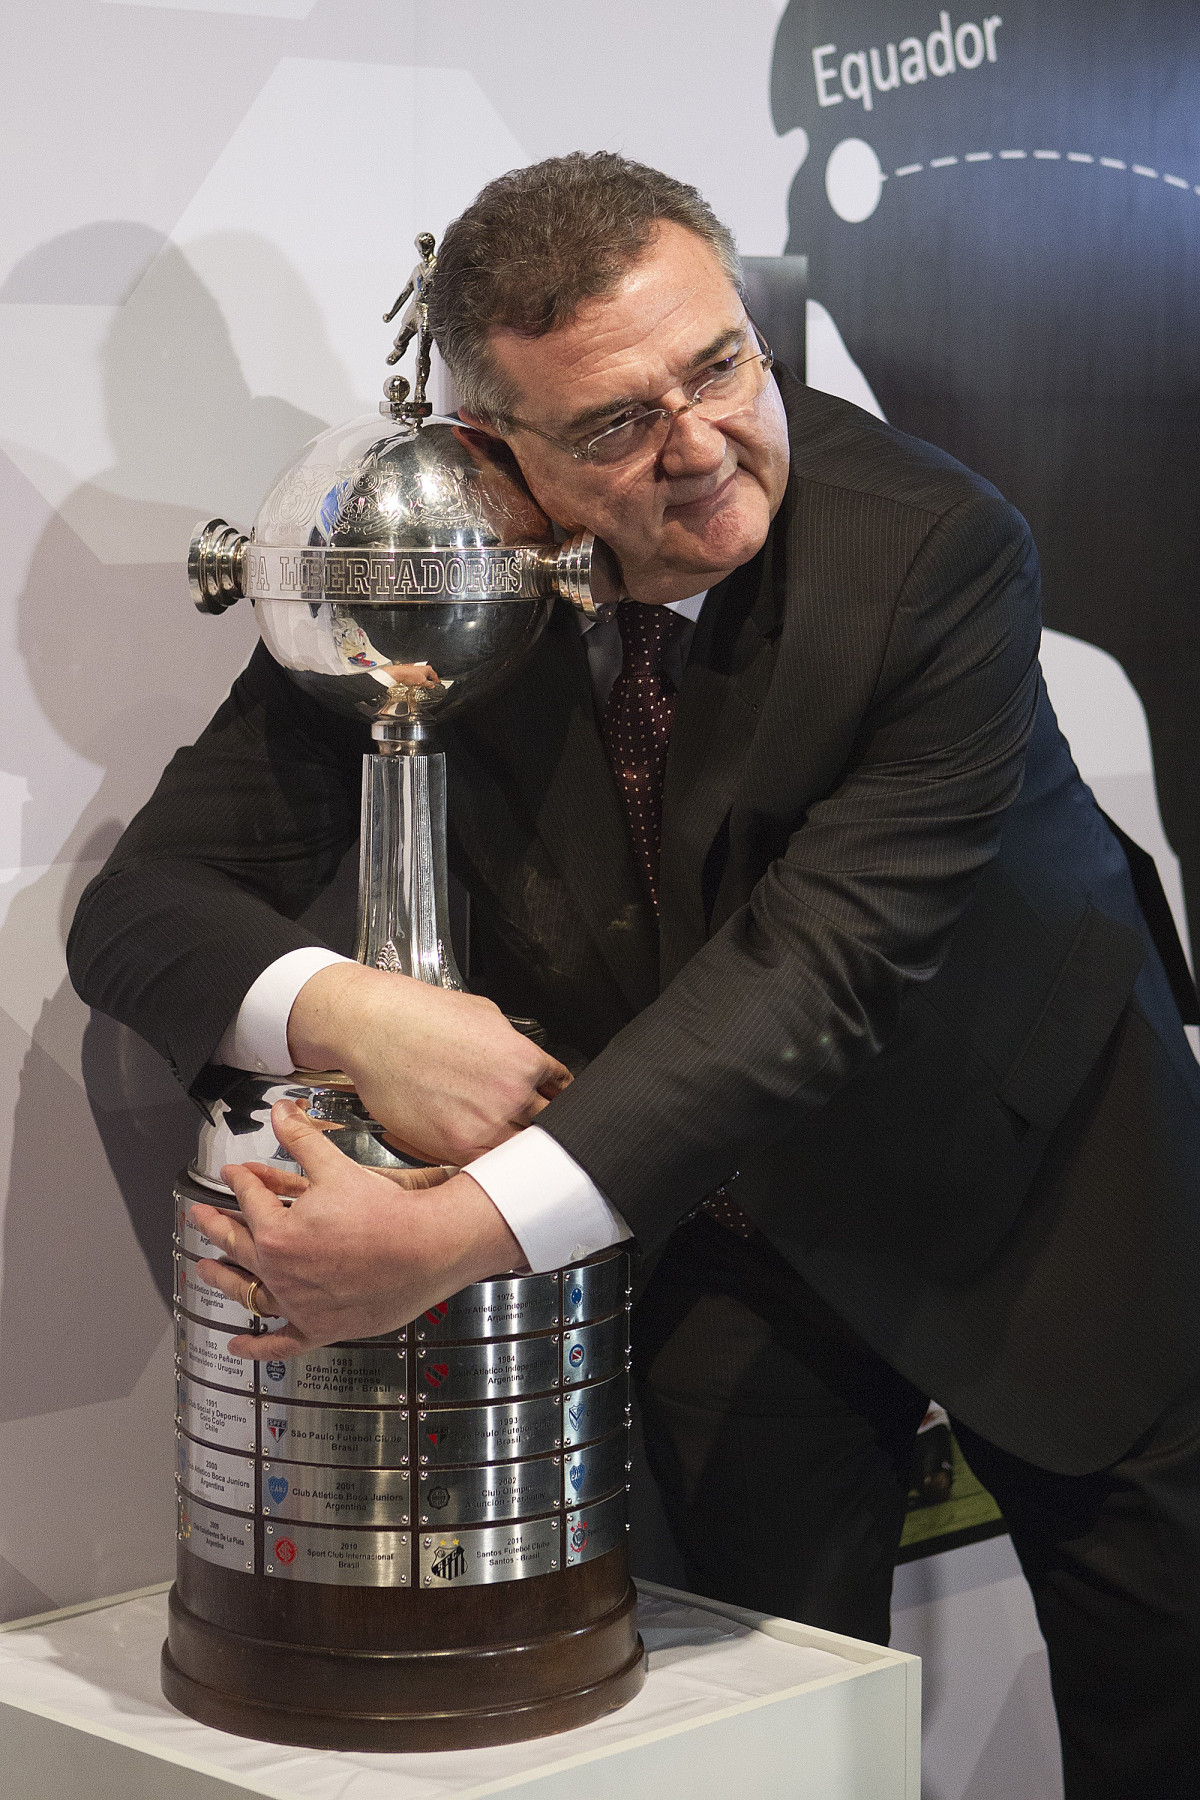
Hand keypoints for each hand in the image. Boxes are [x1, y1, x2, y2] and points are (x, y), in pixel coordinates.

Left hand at [188, 1099, 527, 1357]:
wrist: (428, 1250)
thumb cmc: (385, 1212)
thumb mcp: (336, 1167)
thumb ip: (301, 1139)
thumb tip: (280, 1111)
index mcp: (277, 1232)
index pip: (250, 1198)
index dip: (240, 1180)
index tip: (233, 1173)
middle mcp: (279, 1271)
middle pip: (237, 1244)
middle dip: (216, 1225)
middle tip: (200, 1216)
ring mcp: (297, 1304)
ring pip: (248, 1292)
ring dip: (223, 1278)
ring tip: (205, 1268)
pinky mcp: (319, 1328)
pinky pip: (280, 1344)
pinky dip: (257, 1348)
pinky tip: (238, 1347)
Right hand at [287, 962, 571, 1164]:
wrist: (374, 1028)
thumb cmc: (420, 1015)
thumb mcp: (485, 1015)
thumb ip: (513, 1045)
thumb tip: (525, 1062)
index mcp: (525, 1061)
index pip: (563, 1091)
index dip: (560, 1099)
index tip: (556, 1107)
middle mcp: (511, 1095)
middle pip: (547, 1125)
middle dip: (543, 1126)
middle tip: (537, 1130)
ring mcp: (484, 1125)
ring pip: (518, 1149)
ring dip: (517, 1149)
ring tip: (511, 1145)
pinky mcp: (453, 1146)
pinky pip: (484, 1164)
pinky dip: (487, 1162)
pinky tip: (484, 1153)